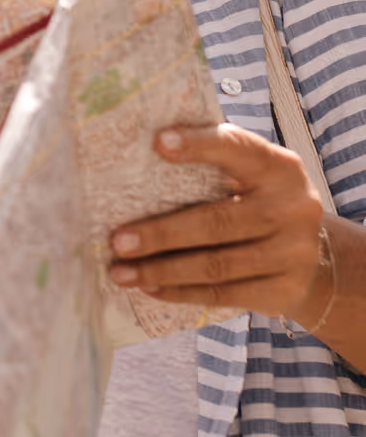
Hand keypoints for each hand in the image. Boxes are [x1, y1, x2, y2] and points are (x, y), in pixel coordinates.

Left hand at [106, 124, 326, 320]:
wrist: (320, 260)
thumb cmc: (260, 203)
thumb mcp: (253, 176)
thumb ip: (215, 163)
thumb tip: (139, 151)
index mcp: (279, 167)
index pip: (237, 149)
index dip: (199, 145)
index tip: (158, 142)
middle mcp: (293, 207)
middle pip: (217, 222)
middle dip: (161, 234)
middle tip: (117, 241)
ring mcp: (293, 253)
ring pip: (216, 265)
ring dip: (162, 270)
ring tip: (120, 272)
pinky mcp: (285, 291)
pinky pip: (223, 294)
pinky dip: (181, 292)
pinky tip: (149, 288)